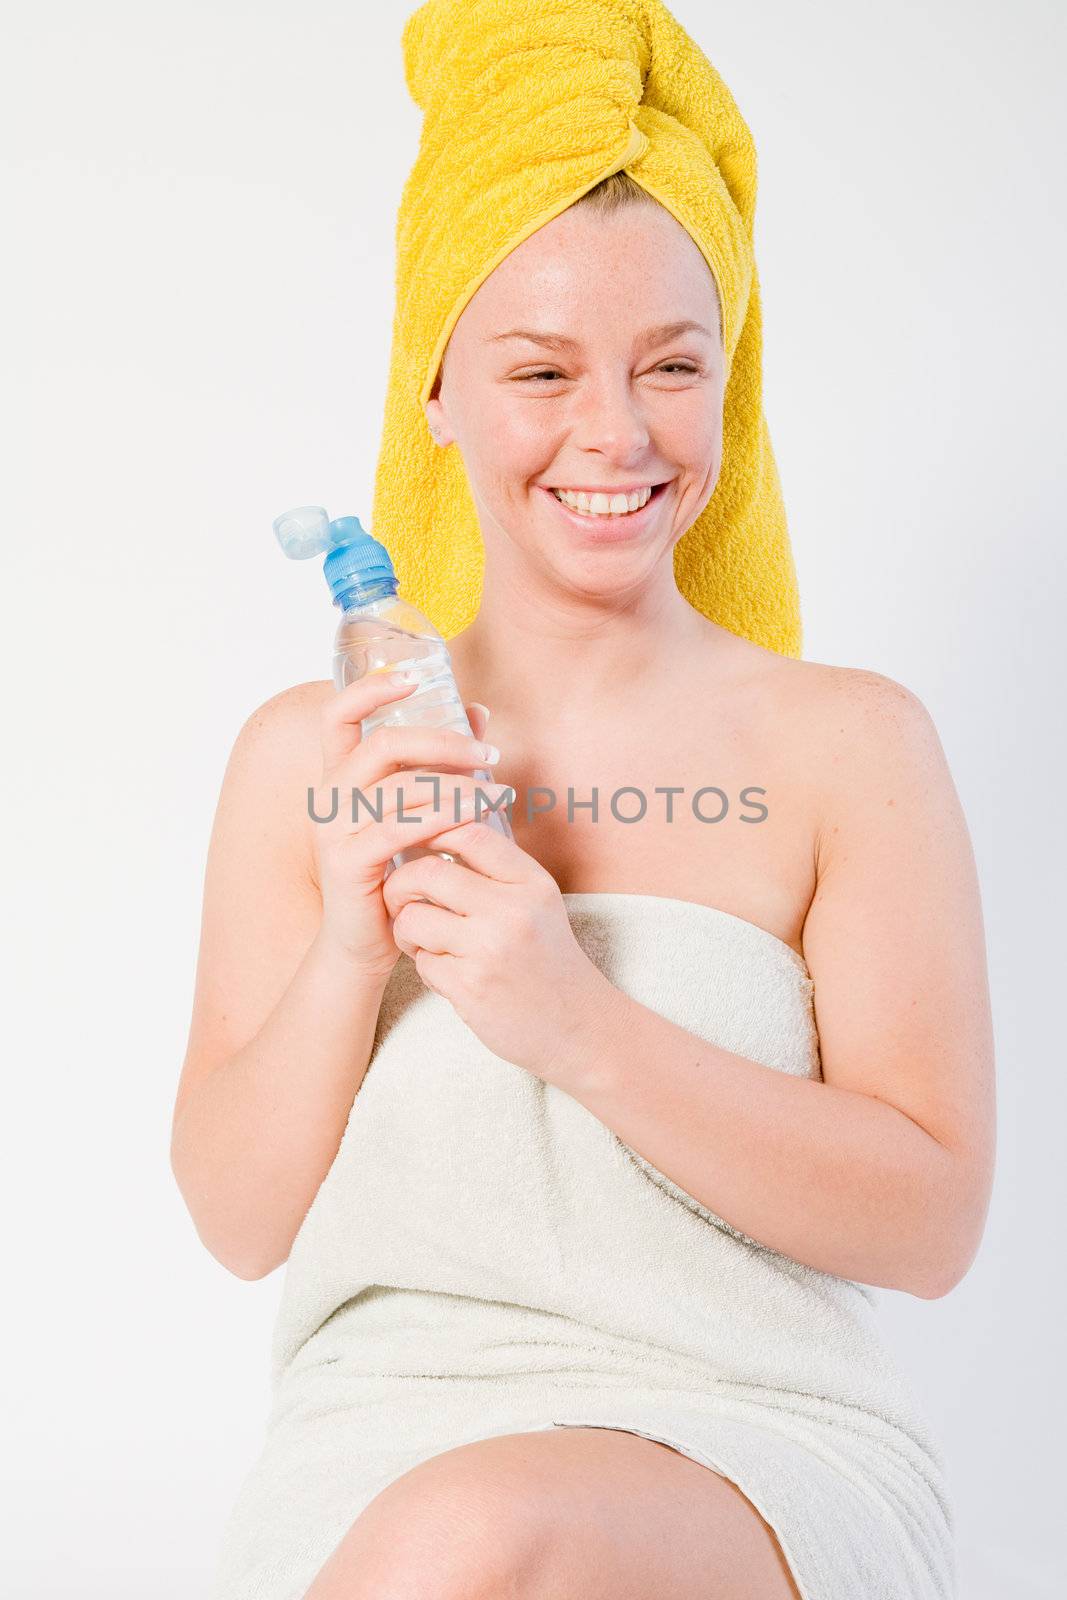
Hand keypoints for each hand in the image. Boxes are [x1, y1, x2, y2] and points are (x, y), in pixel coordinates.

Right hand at [312, 678, 498, 979]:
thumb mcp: (413, 810)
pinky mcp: (348, 863)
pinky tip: (475, 821)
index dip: (371, 688)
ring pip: (400, 788)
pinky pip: (400, 830)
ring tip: (498, 792)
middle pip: (383, 745)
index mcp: (339, 775)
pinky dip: (444, 820)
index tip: (414, 677)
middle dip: (443, 742)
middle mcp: (329, 795)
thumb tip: (477, 709)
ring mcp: (335, 830)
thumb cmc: (393, 871)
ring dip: (458, 785)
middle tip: (489, 752)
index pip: (338, 714)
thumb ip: (438, 761)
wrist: (362, 943)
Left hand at [381, 819, 617, 1086]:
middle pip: (426, 872)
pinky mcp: (471, 988)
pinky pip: (421, 962)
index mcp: (531, 884)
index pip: (470, 834)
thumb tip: (438, 833)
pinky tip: (449, 974)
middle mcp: (512, 911)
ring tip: (423, 941)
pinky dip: (426, 967)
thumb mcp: (539, 904)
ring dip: (407, 930)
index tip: (418, 845)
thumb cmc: (549, 961)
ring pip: (412, 918)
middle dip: (400, 885)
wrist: (578, 1027)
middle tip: (401, 898)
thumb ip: (498, 871)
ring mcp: (490, 950)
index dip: (433, 831)